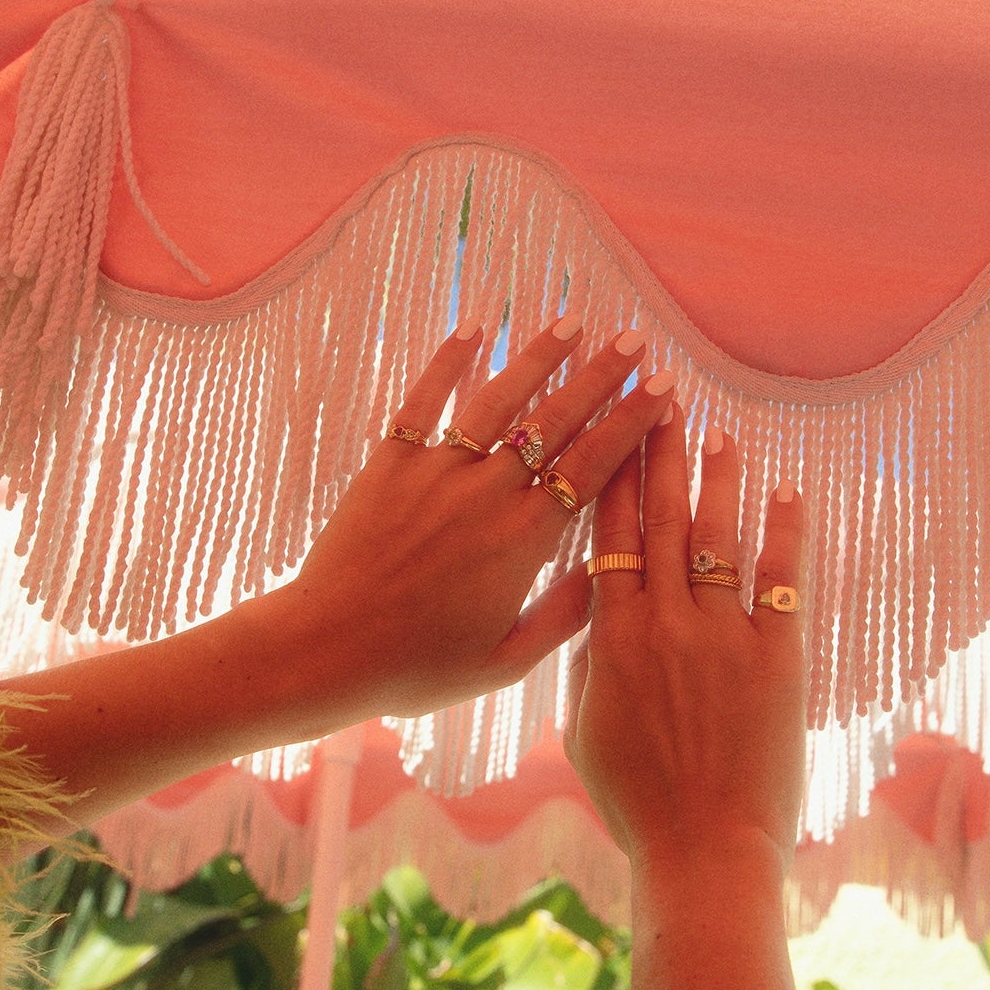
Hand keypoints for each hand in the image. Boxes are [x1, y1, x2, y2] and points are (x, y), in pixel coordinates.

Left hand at [278, 318, 676, 720]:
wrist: (325, 651)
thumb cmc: (416, 668)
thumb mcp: (504, 663)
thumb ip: (562, 617)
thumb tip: (607, 573)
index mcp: (524, 540)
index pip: (595, 465)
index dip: (633, 422)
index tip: (664, 390)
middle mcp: (487, 493)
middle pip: (557, 420)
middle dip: (603, 376)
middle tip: (636, 339)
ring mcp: (436, 472)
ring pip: (498, 400)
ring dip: (538, 356)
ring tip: (573, 321)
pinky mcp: (389, 465)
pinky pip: (422, 401)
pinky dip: (448, 361)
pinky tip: (474, 326)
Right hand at [564, 411, 807, 868]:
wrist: (703, 850)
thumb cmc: (636, 801)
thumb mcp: (585, 730)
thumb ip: (591, 665)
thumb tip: (598, 616)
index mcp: (612, 639)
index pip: (609, 538)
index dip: (612, 480)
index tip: (611, 435)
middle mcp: (666, 624)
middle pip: (662, 522)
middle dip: (660, 457)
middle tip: (662, 403)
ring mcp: (724, 638)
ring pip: (718, 539)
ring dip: (718, 482)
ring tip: (718, 434)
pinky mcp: (777, 661)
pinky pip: (783, 583)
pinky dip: (785, 534)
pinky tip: (787, 492)